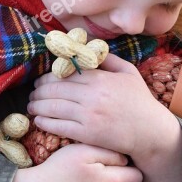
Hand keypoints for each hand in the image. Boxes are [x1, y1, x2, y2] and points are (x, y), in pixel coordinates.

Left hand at [27, 53, 177, 162]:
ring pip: (53, 107)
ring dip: (37, 105)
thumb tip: (89, 47)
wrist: (150, 132)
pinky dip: (45, 122)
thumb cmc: (140, 101)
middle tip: (32, 92)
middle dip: (38, 90)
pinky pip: (59, 126)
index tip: (41, 79)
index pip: (65, 73)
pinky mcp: (86, 134)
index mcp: (100, 79)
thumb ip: (108, 59)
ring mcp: (88, 116)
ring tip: (31, 105)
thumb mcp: (128, 73)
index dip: (48, 76)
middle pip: (55, 89)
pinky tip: (38, 119)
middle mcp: (91, 96)